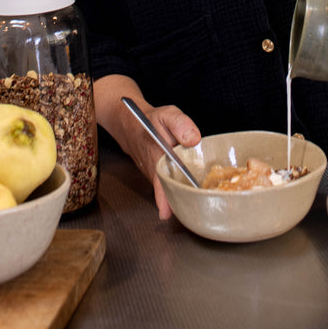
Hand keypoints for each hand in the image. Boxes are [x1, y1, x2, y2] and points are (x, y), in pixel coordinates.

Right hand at [93, 75, 200, 219]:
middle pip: (166, 191)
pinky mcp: (158, 175)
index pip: (160, 181)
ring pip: (168, 189)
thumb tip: (194, 139)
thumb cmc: (151, 120)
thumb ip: (180, 124)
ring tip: (196, 204)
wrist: (131, 123)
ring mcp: (155, 174)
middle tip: (193, 212)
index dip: (163, 198)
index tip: (165, 213)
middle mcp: (154, 169)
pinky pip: (168, 185)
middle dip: (177, 203)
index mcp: (157, 156)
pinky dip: (178, 189)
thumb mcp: (167, 115)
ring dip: (179, 197)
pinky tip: (190, 191)